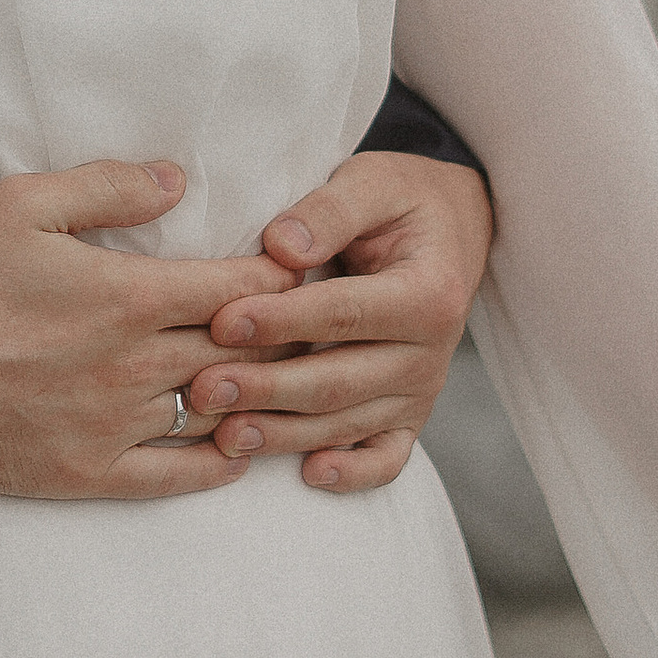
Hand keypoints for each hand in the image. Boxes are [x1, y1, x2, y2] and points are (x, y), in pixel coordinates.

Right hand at [0, 159, 299, 503]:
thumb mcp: (22, 203)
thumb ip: (108, 186)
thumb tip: (178, 178)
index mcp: (129, 296)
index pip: (242, 287)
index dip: (285, 276)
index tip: (307, 267)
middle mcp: (135, 365)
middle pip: (245, 351)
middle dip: (288, 335)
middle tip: (321, 325)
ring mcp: (116, 425)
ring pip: (220, 412)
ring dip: (262, 398)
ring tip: (293, 384)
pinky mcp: (91, 473)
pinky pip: (176, 475)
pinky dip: (218, 463)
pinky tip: (237, 449)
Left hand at [182, 152, 494, 492]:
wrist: (452, 230)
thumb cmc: (401, 202)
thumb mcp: (373, 182)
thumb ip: (328, 211)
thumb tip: (281, 247)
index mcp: (427, 292)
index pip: (344, 313)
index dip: (282, 320)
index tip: (223, 322)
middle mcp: (430, 352)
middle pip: (339, 380)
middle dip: (267, 387)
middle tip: (204, 387)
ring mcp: (421, 391)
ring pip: (348, 424)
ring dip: (285, 434)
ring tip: (225, 434)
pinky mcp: (410, 416)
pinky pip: (386, 458)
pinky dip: (353, 474)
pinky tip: (308, 475)